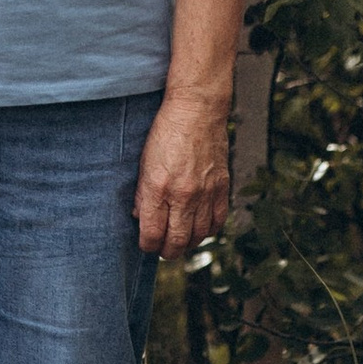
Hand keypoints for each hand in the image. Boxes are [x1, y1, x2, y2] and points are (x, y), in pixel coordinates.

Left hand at [135, 87, 230, 253]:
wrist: (196, 111)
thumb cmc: (164, 133)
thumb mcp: (143, 162)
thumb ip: (142, 194)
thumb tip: (140, 218)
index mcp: (158, 188)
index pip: (152, 233)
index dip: (147, 245)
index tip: (146, 245)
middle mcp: (183, 195)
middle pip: (177, 241)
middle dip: (167, 251)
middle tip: (162, 250)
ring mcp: (205, 193)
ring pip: (199, 236)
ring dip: (188, 244)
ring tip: (180, 242)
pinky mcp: (222, 188)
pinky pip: (217, 222)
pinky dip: (208, 231)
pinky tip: (200, 229)